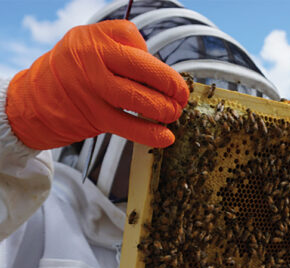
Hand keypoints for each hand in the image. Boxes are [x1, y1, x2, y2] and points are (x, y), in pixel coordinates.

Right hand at [6, 21, 189, 149]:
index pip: (133, 39)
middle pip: (142, 69)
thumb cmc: (74, 71)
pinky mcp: (95, 117)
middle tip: (182, 97)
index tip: (165, 75)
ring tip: (173, 113)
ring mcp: (93, 90)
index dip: (152, 57)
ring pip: (138, 98)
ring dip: (163, 109)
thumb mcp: (88, 45)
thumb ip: (120, 48)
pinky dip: (151, 133)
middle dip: (170, 85)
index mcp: (93, 39)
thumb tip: (158, 71)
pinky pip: (129, 126)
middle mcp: (91, 61)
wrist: (38, 100)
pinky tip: (166, 137)